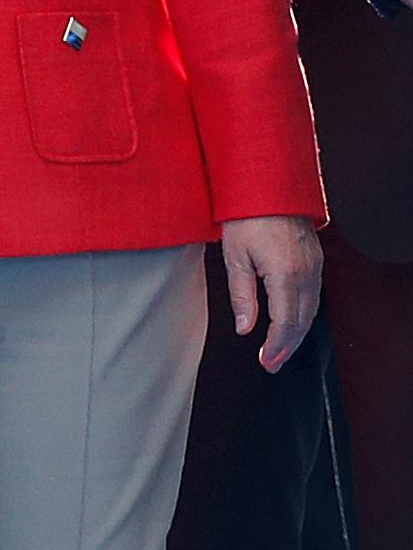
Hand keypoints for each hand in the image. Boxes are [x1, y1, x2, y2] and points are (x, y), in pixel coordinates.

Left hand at [220, 214, 322, 372]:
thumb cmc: (245, 215)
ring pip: (311, 310)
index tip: (267, 361)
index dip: (277, 346)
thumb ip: (241, 295)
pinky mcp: (316, 259)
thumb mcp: (234, 255)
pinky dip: (304, 314)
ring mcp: (315, 266)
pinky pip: (314, 295)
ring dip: (297, 333)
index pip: (285, 322)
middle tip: (273, 364)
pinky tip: (293, 322)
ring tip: (281, 350)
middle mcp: (306, 272)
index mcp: (285, 273)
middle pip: (302, 321)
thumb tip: (245, 328)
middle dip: (288, 346)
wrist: (267, 185)